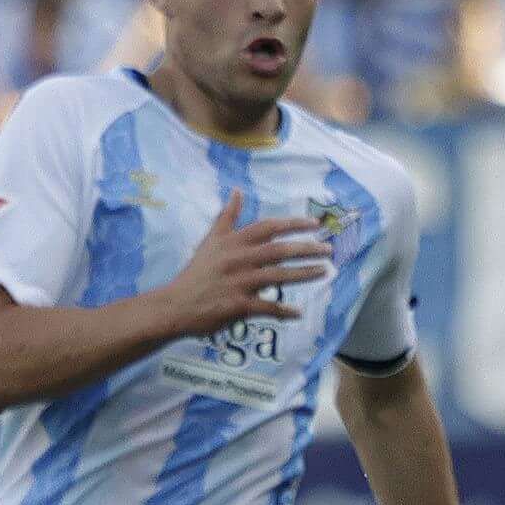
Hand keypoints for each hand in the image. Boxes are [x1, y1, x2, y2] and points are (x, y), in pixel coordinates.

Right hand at [160, 191, 329, 338]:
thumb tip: (237, 191)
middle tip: (328, 250)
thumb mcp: (210, 240)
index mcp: (233, 243)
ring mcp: (239, 283)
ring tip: (324, 272)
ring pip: (279, 276)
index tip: (315, 223)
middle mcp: (238, 260)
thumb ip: (227, 216)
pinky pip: (267, 307)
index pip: (268, 228)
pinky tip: (298, 313)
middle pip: (279, 250)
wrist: (175, 304)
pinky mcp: (238, 305)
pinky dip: (284, 311)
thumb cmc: (197, 272)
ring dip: (304, 274)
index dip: (293, 224)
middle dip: (307, 249)